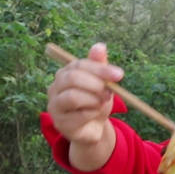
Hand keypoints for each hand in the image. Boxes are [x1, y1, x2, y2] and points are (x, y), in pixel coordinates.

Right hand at [46, 43, 123, 170]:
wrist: (94, 128)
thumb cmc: (96, 101)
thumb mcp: (101, 83)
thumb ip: (99, 66)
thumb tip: (100, 46)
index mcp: (65, 74)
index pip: (79, 65)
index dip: (100, 69)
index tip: (119, 75)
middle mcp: (55, 88)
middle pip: (72, 78)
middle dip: (96, 84)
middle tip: (110, 92)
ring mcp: (55, 106)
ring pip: (73, 97)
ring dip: (94, 99)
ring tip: (103, 103)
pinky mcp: (60, 123)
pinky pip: (79, 115)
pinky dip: (93, 114)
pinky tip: (96, 114)